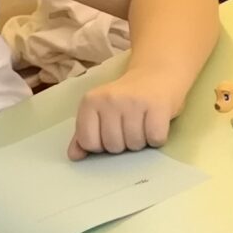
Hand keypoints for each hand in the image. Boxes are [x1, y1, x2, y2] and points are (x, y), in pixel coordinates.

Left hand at [68, 71, 182, 157]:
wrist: (155, 75)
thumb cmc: (125, 98)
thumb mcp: (99, 111)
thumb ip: (85, 133)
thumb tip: (75, 156)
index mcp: (90, 102)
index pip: (89, 142)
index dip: (101, 145)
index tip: (109, 132)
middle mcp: (110, 100)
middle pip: (113, 146)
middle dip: (123, 144)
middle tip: (129, 126)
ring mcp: (134, 103)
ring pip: (134, 145)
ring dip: (141, 142)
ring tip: (143, 125)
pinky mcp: (157, 106)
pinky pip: (155, 139)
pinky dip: (157, 139)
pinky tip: (155, 125)